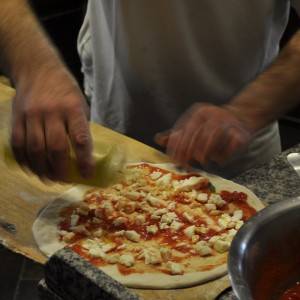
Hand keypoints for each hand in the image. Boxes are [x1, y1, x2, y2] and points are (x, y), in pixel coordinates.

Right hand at [10, 66, 93, 180]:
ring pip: (35, 149)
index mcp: (72, 108)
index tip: (87, 174)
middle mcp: (51, 112)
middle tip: (65, 181)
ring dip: (42, 169)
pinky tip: (32, 169)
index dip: (84, 160)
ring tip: (49, 179)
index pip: (80, 139)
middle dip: (61, 169)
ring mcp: (31, 115)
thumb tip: (83, 153)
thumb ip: (80, 126)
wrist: (37, 69)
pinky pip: (18, 144)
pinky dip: (25, 161)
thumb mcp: (80, 104)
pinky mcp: (16, 118)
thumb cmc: (64, 89)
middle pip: (55, 147)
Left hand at [155, 103, 253, 166]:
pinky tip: (219, 161)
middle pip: (197, 133)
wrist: (241, 115)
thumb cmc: (210, 125)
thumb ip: (177, 134)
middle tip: (184, 164)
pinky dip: (224, 154)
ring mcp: (228, 121)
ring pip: (213, 137)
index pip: (185, 129)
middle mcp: (213, 114)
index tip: (173, 159)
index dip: (178, 145)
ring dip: (205, 151)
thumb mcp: (192, 126)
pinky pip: (231, 145)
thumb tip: (157, 139)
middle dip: (189, 151)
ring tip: (200, 161)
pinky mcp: (241, 132)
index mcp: (198, 112)